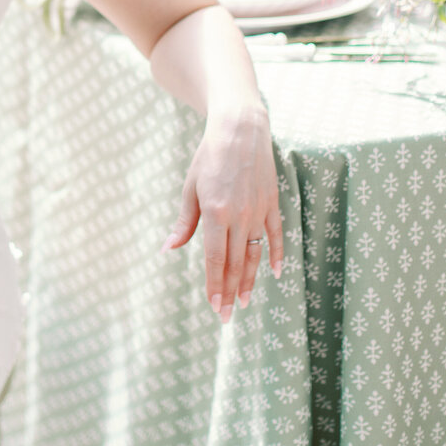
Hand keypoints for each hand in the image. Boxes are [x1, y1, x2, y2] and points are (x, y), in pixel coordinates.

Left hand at [163, 104, 282, 321]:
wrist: (240, 130)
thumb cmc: (208, 158)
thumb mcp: (190, 188)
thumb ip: (184, 222)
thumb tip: (168, 249)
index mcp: (216, 213)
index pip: (216, 260)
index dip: (215, 286)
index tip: (214, 306)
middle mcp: (240, 216)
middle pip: (235, 263)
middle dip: (230, 292)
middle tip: (226, 316)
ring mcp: (259, 211)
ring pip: (255, 255)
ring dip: (250, 281)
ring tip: (245, 303)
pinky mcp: (272, 203)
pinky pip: (276, 235)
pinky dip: (277, 255)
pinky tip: (276, 273)